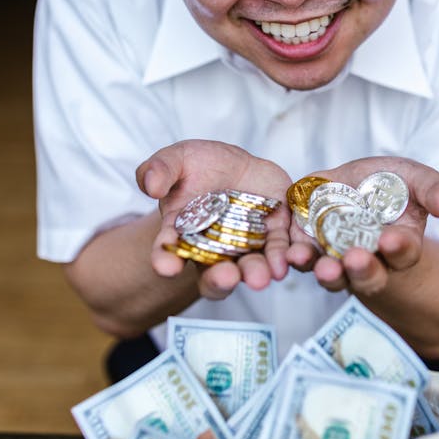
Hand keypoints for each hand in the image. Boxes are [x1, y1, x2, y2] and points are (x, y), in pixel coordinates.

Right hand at [136, 140, 292, 298]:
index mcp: (182, 235)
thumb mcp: (177, 160)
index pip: (168, 252)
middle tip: (226, 277)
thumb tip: (150, 185)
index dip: (165, 260)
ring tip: (262, 276)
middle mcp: (213, 250)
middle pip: (213, 273)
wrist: (237, 166)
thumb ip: (160, 169)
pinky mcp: (275, 236)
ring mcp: (245, 247)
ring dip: (255, 273)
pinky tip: (288, 260)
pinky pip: (281, 251)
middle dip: (220, 278)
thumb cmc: (199, 167)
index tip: (167, 267)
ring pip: (249, 268)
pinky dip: (285, 257)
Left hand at [286, 156, 438, 298]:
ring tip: (322, 266)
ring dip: (326, 271)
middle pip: (367, 273)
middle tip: (355, 260)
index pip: (404, 251)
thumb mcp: (416, 180)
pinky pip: (300, 256)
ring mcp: (336, 257)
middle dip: (362, 268)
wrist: (356, 187)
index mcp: (401, 245)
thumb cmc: (393, 187)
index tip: (391, 240)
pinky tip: (290, 253)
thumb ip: (435, 190)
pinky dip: (295, 257)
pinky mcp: (308, 246)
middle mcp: (370, 260)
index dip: (399, 247)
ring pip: (331, 272)